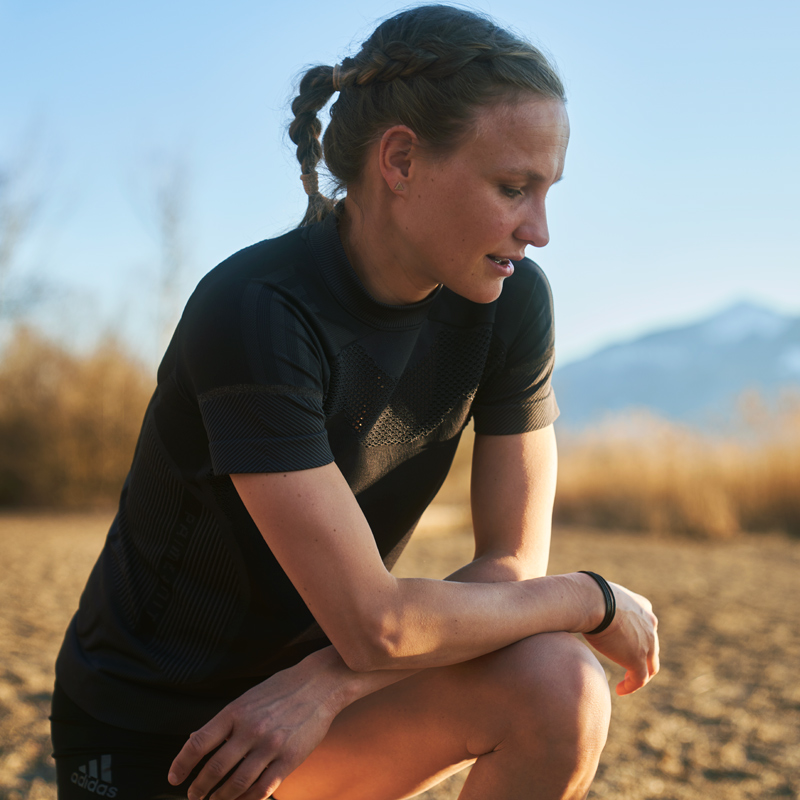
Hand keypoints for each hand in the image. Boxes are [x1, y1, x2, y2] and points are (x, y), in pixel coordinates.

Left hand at [168, 654, 340, 799]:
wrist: (320, 683)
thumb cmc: (281, 690)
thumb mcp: (248, 698)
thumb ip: (224, 722)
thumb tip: (195, 741)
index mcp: (236, 711)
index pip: (200, 743)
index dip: (182, 764)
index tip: (174, 778)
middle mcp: (250, 729)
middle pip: (215, 768)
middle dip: (200, 788)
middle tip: (194, 796)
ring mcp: (270, 745)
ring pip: (237, 783)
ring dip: (221, 798)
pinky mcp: (289, 759)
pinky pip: (262, 788)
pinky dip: (247, 799)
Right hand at [583, 581, 659, 695]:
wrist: (593, 601)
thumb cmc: (587, 595)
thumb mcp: (599, 596)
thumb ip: (598, 603)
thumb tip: (577, 602)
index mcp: (642, 606)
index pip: (645, 625)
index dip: (638, 637)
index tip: (625, 644)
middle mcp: (650, 624)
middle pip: (651, 646)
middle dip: (640, 656)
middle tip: (627, 666)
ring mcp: (648, 643)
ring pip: (649, 665)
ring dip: (637, 674)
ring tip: (625, 683)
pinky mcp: (638, 659)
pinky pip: (639, 678)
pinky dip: (630, 686)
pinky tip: (620, 690)